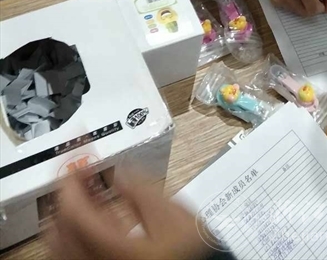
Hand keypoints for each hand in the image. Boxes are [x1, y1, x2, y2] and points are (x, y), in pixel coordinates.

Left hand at [48, 175, 212, 259]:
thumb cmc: (190, 251)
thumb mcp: (174, 215)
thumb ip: (143, 190)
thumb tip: (120, 170)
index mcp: (114, 246)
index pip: (74, 210)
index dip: (71, 176)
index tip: (78, 153)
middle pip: (60, 228)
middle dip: (66, 192)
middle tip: (80, 167)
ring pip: (63, 243)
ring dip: (69, 210)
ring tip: (86, 185)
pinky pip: (75, 251)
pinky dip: (77, 229)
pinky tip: (94, 212)